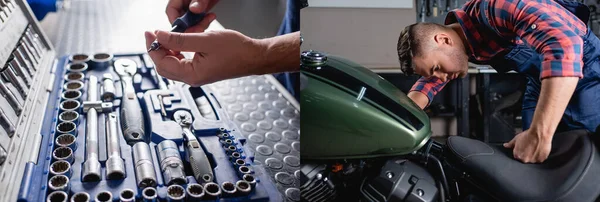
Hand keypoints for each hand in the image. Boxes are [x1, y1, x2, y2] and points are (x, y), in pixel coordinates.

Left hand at [144, 29, 264, 86]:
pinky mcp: (202, 70)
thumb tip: (160, 36)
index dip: (153, 47)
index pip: (162, 62)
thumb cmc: (236, 51)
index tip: (150, 33)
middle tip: (155, 34)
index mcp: (192, 74)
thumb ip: (180, 39)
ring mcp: (197, 75)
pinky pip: (183, 61)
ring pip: (173, 63)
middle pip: (164, 66)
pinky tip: (181, 40)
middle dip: (158, 49)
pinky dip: (178, 50)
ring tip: (169, 34)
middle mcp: (193, 78)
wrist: (254, 56)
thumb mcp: (204, 40)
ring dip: (168, 48)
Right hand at [166, 0, 219, 32]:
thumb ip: (199, 0)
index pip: (171, 11)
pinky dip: (204, 21)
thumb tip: (194, 9)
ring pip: (190, 21)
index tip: (186, 28)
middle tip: (199, 28)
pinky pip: (198, 20)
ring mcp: (191, 6)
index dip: (177, 22)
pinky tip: (210, 17)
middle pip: (180, 19)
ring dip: (198, 24)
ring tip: (207, 21)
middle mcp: (183, 2)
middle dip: (190, 26)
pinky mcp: (200, 9)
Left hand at [503, 129, 551, 162]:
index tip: (523, 147)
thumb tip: (506, 145)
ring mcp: (533, 160)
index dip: (520, 151)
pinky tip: (539, 148)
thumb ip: (510, 144)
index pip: (517, 156)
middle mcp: (525, 159)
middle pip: (525, 158)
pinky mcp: (541, 159)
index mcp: (517, 156)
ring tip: (534, 147)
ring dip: (533, 155)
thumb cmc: (529, 135)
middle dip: (526, 153)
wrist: (540, 133)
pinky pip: (540, 159)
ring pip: (532, 159)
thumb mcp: (516, 139)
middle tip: (529, 146)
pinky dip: (539, 155)